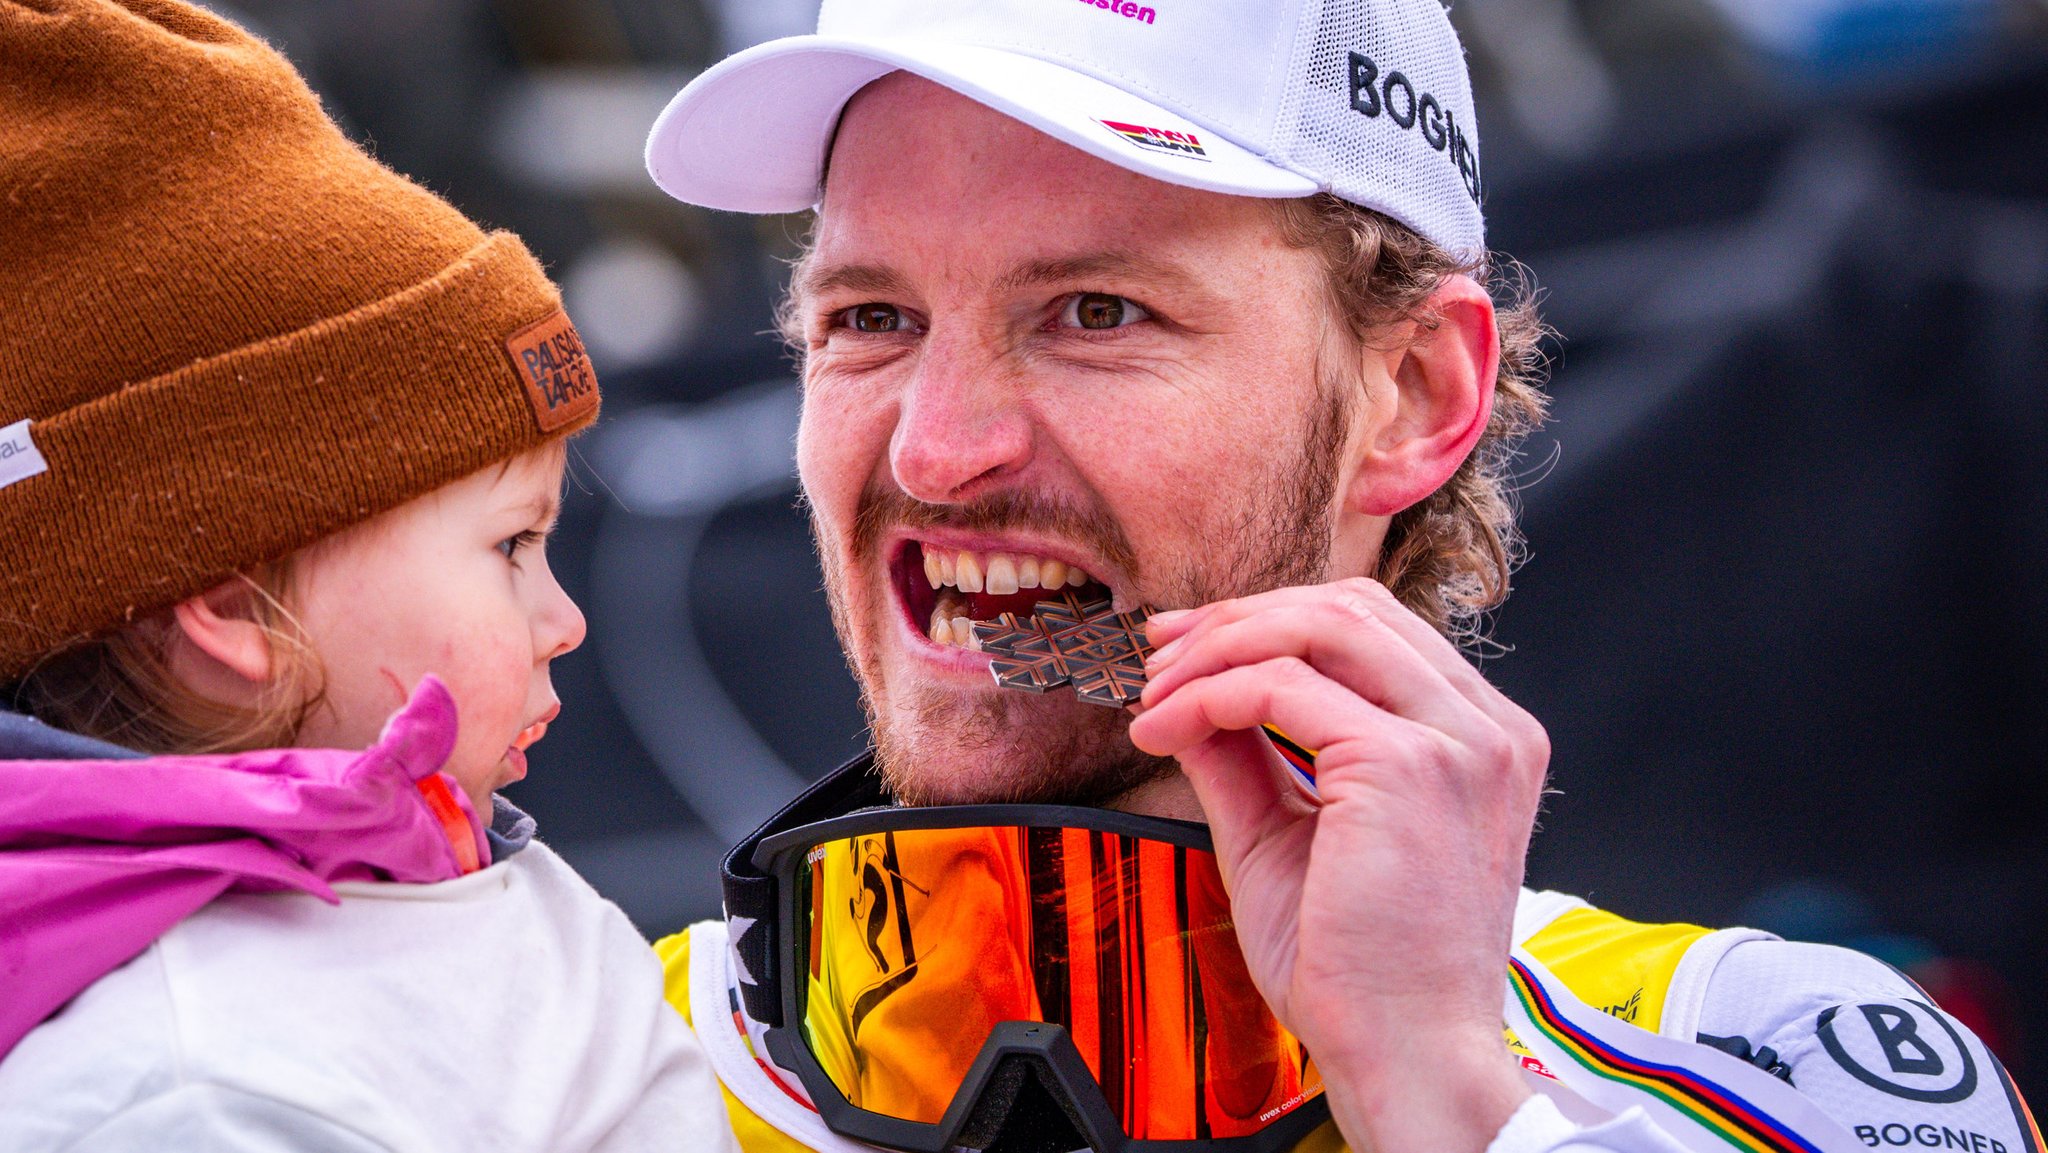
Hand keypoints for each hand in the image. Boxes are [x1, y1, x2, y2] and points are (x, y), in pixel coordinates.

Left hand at [1128, 578, 1547, 1152]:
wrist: (1405, 1056)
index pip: (1373, 629)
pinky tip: (1166, 729)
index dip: (1271, 621)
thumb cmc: (1361, 972)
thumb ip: (1248, 755)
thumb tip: (1189, 692)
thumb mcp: (1288, 833)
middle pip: (1349, 607)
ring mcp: (1459, 740)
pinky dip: (1209, 694)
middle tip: (1158, 652)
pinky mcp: (1409, 764)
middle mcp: (1486, 727)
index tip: (1189, 649)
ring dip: (1217, 647)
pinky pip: (1282, 687)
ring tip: (1155, 691)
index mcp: (1479, 740)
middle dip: (1237, 619)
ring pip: (1319, 626)